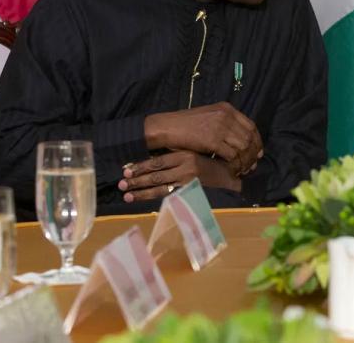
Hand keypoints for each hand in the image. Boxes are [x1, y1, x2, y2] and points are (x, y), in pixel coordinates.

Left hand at [118, 150, 241, 202]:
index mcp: (185, 155)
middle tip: (121, 182)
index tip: (126, 168)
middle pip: (154, 173)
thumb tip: (158, 161)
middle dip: (136, 178)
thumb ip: (180, 157)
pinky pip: (166, 194)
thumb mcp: (196, 155)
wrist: (232, 177)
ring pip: (158, 185)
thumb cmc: (214, 166)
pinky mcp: (190, 190)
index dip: (141, 165)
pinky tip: (138, 198)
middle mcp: (184, 166)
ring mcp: (186, 179)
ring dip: (139, 190)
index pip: (158, 160)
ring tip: (125, 193)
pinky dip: (150, 196)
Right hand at [144, 102, 262, 175]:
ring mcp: (220, 128)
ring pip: (243, 147)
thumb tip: (240, 138)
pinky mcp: (213, 141)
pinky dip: (234, 164)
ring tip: (244, 169)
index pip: (251, 125)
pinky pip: (232, 155)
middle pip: (250, 137)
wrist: (167, 127)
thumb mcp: (209, 115)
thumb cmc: (186, 124)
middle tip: (253, 164)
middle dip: (253, 153)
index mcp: (227, 108)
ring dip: (245, 160)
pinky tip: (233, 169)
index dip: (257, 140)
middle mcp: (226, 116)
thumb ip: (225, 122)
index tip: (258, 151)